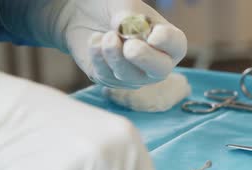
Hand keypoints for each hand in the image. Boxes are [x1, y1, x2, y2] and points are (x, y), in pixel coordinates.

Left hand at [0, 0, 187, 88]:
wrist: (74, 11)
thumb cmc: (101, 2)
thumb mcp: (119, 2)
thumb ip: (130, 15)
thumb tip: (132, 31)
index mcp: (163, 37)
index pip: (177, 46)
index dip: (168, 44)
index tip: (153, 33)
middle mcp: (153, 58)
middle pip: (161, 70)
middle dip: (143, 60)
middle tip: (127, 46)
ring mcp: (133, 73)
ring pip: (134, 78)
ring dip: (116, 59)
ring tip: (104, 39)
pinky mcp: (111, 80)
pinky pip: (111, 79)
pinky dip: (102, 64)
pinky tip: (96, 47)